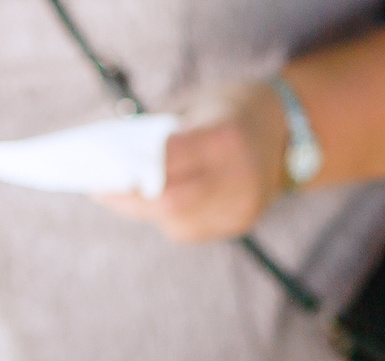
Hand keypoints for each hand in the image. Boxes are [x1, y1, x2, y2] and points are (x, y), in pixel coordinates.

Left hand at [98, 83, 288, 243]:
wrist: (288, 129)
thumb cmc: (228, 110)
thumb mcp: (196, 107)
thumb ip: (160, 135)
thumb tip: (111, 162)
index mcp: (225, 138)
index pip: (165, 164)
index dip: (127, 173)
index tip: (96, 172)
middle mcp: (239, 177)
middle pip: (168, 202)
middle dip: (128, 200)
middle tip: (100, 190)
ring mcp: (242, 206)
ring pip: (175, 222)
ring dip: (144, 210)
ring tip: (122, 193)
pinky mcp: (240, 223)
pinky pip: (190, 229)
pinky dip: (168, 217)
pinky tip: (160, 202)